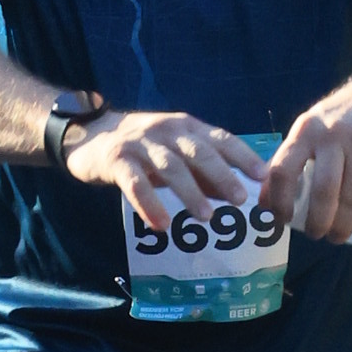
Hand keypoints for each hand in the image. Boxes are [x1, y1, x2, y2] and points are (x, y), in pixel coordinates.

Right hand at [65, 108, 271, 232]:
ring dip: (190, 192)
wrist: (88, 134)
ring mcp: (140, 144)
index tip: (263, 176)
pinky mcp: (116, 160)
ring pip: (170, 167)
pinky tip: (161, 225)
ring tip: (206, 217)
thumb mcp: (174, 152)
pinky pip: (135, 183)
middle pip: (198, 151)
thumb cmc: (141, 147)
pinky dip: (149, 204)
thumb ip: (201, 171)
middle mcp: (166, 130)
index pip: (220, 138)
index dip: (242, 156)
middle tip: (239, 199)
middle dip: (221, 174)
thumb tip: (235, 194)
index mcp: (185, 126)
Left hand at [264, 73, 351, 242]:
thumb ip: (290, 159)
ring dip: (344, 226)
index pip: (283, 170)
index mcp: (306, 130)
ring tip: (339, 236)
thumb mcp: (312, 128)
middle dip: (318, 222)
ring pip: (351, 198)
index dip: (280, 201)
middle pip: (322, 192)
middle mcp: (332, 135)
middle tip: (317, 236)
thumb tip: (265, 201)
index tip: (283, 221)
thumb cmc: (342, 116)